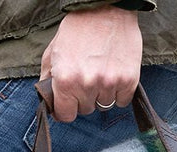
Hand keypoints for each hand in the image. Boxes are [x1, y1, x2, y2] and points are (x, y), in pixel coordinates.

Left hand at [40, 6, 142, 122]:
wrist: (106, 9)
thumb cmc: (77, 29)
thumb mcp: (52, 52)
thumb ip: (47, 79)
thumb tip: (48, 102)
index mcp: (65, 80)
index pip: (65, 116)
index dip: (66, 108)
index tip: (69, 101)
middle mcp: (87, 84)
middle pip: (85, 110)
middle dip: (84, 98)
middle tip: (86, 76)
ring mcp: (109, 83)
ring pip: (104, 105)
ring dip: (101, 94)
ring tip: (100, 72)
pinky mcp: (129, 80)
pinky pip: (122, 101)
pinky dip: (119, 92)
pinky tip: (114, 75)